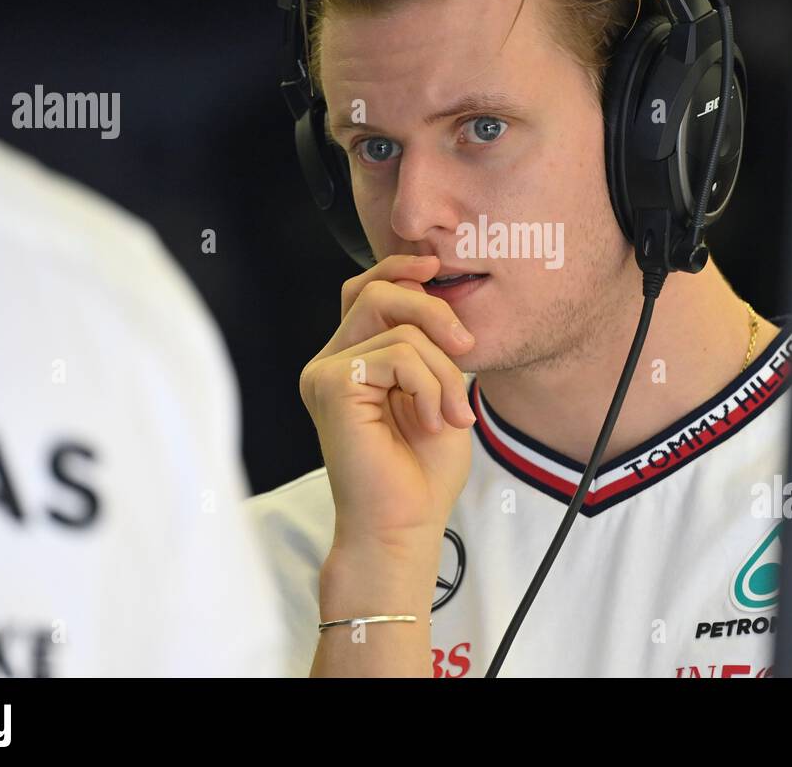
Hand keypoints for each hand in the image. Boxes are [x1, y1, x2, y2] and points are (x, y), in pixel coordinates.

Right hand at [299, 254, 476, 557]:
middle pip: (378, 292)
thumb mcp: (438, 390)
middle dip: (433, 310)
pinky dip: (429, 386)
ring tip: (449, 413)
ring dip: (442, 370)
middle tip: (466, 346)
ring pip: (399, 327)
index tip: (439, 267)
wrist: (403, 524)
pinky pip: (397, 355)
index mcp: (351, 360)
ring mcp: (325, 373)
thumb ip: (429, 344)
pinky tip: (431, 422)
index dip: (400, 269)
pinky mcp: (331, 385)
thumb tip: (432, 290)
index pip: (367, 291)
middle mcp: (330, 362)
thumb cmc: (421, 471)